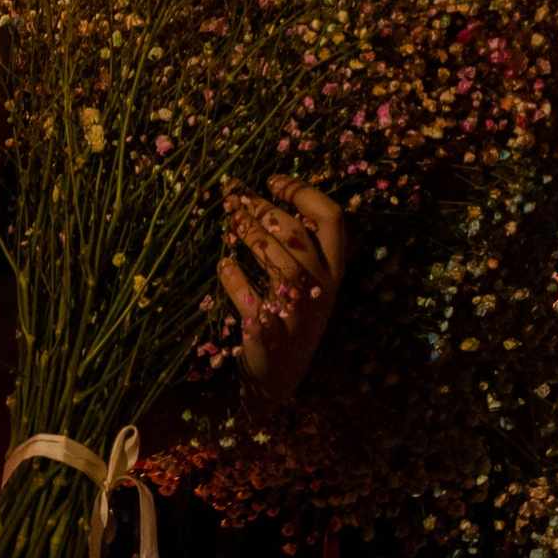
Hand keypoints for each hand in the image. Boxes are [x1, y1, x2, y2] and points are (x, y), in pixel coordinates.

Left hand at [219, 174, 349, 404]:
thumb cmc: (293, 317)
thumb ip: (313, 245)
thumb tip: (300, 194)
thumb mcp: (314, 282)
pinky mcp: (269, 331)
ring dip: (249, 234)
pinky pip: (249, 296)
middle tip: (235, 195)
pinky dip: (233, 278)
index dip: (303, 192)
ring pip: (278, 260)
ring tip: (229, 220)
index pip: (333, 217)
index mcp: (335, 270)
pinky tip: (223, 265)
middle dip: (262, 207)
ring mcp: (298, 312)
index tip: (272, 180)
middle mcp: (322, 289)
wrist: (278, 377)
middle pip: (297, 233)